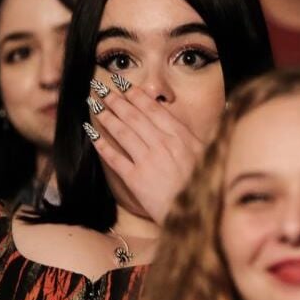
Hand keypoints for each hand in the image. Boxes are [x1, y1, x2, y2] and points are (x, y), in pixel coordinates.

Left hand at [86, 80, 204, 223]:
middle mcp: (164, 145)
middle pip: (135, 117)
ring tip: (94, 105)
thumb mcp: (206, 155)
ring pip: (123, 132)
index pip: (154, 110)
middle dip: (116, 100)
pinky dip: (102, 144)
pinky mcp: (137, 179)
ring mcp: (149, 161)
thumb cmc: (204, 185)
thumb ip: (190, 136)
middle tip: (101, 88)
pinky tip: (92, 134)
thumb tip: (185, 117)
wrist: (200, 214)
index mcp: (182, 137)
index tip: (124, 85)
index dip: (136, 95)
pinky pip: (115, 158)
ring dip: (107, 116)